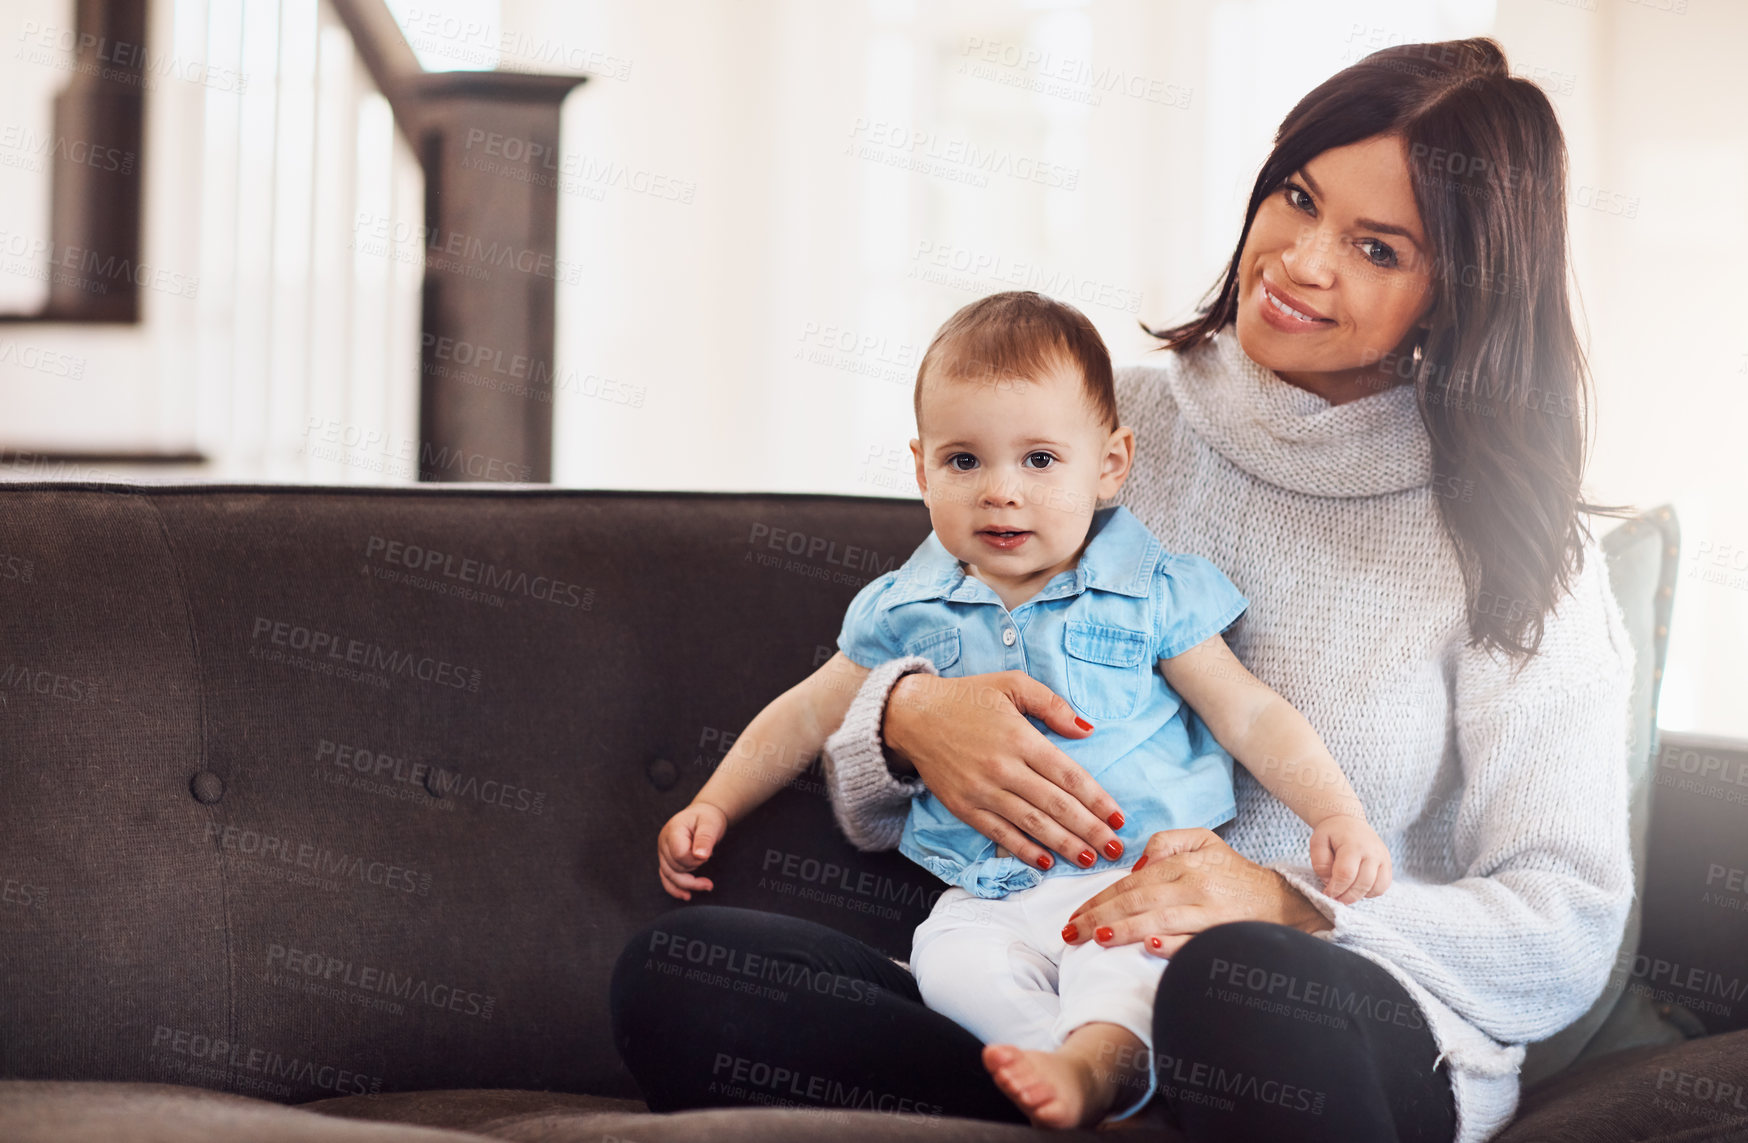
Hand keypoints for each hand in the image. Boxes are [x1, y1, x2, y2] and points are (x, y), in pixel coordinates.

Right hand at [657, 801, 727, 900]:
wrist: (703, 816)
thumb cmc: (707, 818)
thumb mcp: (710, 824)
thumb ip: (705, 839)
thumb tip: (700, 856)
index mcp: (673, 831)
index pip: (679, 855)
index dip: (695, 859)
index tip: (708, 854)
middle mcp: (663, 843)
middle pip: (674, 868)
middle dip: (694, 869)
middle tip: (710, 859)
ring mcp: (663, 853)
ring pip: (670, 877)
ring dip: (689, 884)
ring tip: (707, 885)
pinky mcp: (666, 861)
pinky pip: (666, 879)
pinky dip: (676, 889)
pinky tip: (687, 895)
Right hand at [883, 670, 1124, 870]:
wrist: (912, 715)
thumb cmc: (966, 698)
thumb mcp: (1011, 683)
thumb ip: (1051, 704)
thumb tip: (1086, 728)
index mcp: (1020, 738)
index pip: (1069, 775)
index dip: (1097, 800)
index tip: (1119, 818)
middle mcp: (1004, 768)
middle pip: (1056, 806)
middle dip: (1091, 830)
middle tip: (1115, 848)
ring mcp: (983, 791)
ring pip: (1032, 825)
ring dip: (1065, 845)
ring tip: (1090, 859)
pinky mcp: (964, 807)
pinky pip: (1000, 834)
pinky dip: (1024, 851)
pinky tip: (1046, 861)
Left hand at [1062, 828, 1331, 956]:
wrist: (1284, 900)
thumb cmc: (1235, 874)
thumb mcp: (1203, 842)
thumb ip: (1166, 843)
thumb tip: (1134, 866)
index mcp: (1184, 863)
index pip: (1131, 882)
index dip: (1099, 898)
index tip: (1074, 915)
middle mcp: (1194, 884)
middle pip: (1137, 900)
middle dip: (1099, 916)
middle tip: (1070, 934)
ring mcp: (1210, 911)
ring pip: (1159, 919)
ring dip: (1124, 929)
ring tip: (1096, 937)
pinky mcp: (1224, 934)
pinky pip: (1193, 941)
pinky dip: (1171, 944)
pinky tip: (1148, 946)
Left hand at [1310, 814, 1392, 903]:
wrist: (1349, 821)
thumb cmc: (1331, 833)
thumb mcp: (1317, 842)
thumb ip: (1320, 863)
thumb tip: (1330, 882)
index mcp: (1353, 844)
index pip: (1345, 874)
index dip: (1335, 888)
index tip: (1327, 893)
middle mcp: (1372, 852)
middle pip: (1362, 884)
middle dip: (1346, 896)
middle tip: (1335, 898)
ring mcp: (1383, 858)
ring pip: (1376, 888)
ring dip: (1359, 896)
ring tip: (1345, 892)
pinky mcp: (1388, 864)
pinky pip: (1383, 886)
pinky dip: (1370, 892)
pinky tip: (1357, 887)